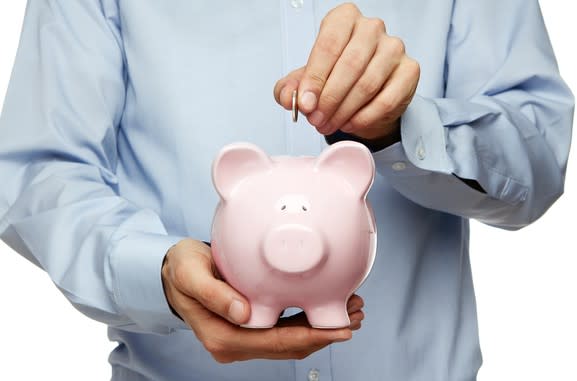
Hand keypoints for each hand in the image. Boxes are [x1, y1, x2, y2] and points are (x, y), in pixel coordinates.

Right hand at [161, 238, 364, 362]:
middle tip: (355, 316)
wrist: (172, 272)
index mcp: (222, 335)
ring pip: (288, 342)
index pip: (274, 341)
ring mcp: (241, 340)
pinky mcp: (248, 330)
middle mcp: (233, 344)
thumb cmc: (181, 269)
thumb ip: (213, 294)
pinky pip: (282, 332)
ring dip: (320, 331)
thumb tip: (242, 313)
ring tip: (349, 313)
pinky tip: (324, 311)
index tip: (340, 328)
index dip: (310, 336)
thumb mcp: (190, 274)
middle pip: (288, 346)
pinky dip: (306, 324)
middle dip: (324, 334)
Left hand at [274, 3, 419, 140]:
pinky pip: (387, 100)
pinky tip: (350, 123)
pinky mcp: (410, 71)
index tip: (305, 103)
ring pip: (367, 84)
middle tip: (316, 120)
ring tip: (329, 124)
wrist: (367, 94)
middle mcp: (372, 28)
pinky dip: (365, 117)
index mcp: (344, 19)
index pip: (328, 45)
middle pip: (350, 65)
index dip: (314, 78)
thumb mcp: (308, 80)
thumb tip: (286, 97)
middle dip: (329, 99)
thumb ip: (291, 87)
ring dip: (344, 111)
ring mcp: (394, 48)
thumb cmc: (336, 78)